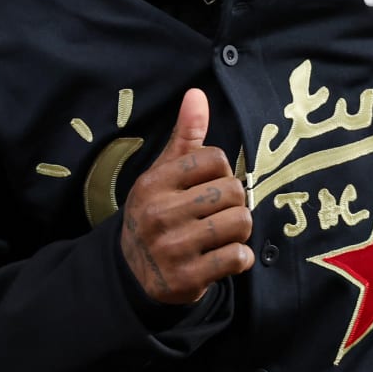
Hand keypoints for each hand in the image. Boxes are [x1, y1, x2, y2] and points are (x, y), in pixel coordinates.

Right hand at [119, 88, 254, 303]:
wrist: (133, 273)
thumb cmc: (156, 213)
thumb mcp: (162, 174)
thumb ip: (184, 136)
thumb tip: (197, 94)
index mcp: (153, 183)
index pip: (213, 159)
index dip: (221, 172)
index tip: (209, 185)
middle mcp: (159, 214)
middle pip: (232, 191)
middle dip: (234, 202)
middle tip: (219, 213)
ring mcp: (172, 248)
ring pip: (240, 222)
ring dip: (240, 230)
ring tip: (223, 234)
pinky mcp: (187, 278)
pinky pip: (238, 257)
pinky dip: (240, 258)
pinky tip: (224, 257)